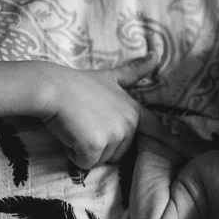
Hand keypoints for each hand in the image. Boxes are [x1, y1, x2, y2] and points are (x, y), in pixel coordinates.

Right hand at [39, 52, 159, 168]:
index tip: (166, 146)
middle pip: (118, 152)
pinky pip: (84, 163)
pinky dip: (73, 153)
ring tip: (76, 126)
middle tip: (85, 122)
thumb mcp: (111, 77)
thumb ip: (134, 71)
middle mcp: (129, 124)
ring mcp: (113, 135)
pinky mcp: (95, 146)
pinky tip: (69, 133)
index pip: (155, 132)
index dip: (158, 140)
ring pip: (101, 160)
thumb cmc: (77, 83)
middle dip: (100, 144)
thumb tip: (156, 54)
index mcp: (135, 111)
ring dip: (85, 149)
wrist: (52, 88)